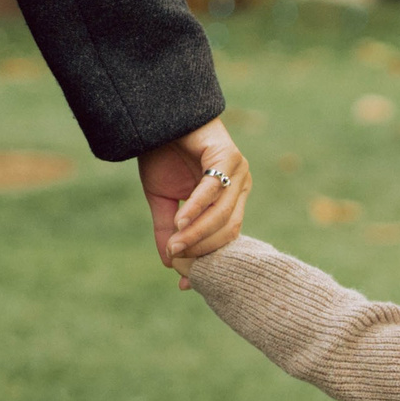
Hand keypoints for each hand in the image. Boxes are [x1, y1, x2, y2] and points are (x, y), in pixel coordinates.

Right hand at [138, 118, 250, 287]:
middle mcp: (241, 187)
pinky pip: (213, 189)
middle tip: (177, 259)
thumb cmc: (163, 155)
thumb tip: (169, 263)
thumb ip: (169, 230)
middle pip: (227, 230)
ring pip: (222, 214)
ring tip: (175, 245)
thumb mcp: (164, 199)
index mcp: (231, 200)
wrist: (158, 117)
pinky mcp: (228, 156)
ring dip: (197, 233)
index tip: (186, 283)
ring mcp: (239, 171)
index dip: (208, 261)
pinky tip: (180, 221)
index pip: (226, 238)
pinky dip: (196, 208)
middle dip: (201, 249)